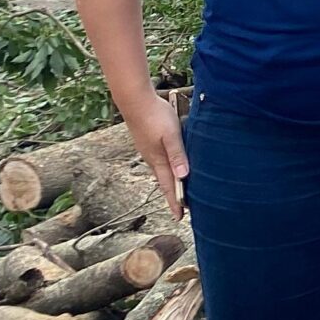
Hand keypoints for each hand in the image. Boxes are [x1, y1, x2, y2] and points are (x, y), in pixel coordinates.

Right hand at [121, 95, 188, 220]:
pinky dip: (168, 169)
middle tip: (182, 209)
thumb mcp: (171, 135)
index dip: (174, 202)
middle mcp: (152, 159)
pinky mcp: (149, 143)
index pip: (168, 186)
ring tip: (178, 190)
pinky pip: (160, 161)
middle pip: (165, 181)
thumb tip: (183, 176)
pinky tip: (171, 166)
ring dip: (170, 182)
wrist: (136, 101)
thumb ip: (177, 155)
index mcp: (158, 160)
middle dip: (173, 195)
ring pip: (162, 171)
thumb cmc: (156, 117)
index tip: (179, 217)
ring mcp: (149, 151)